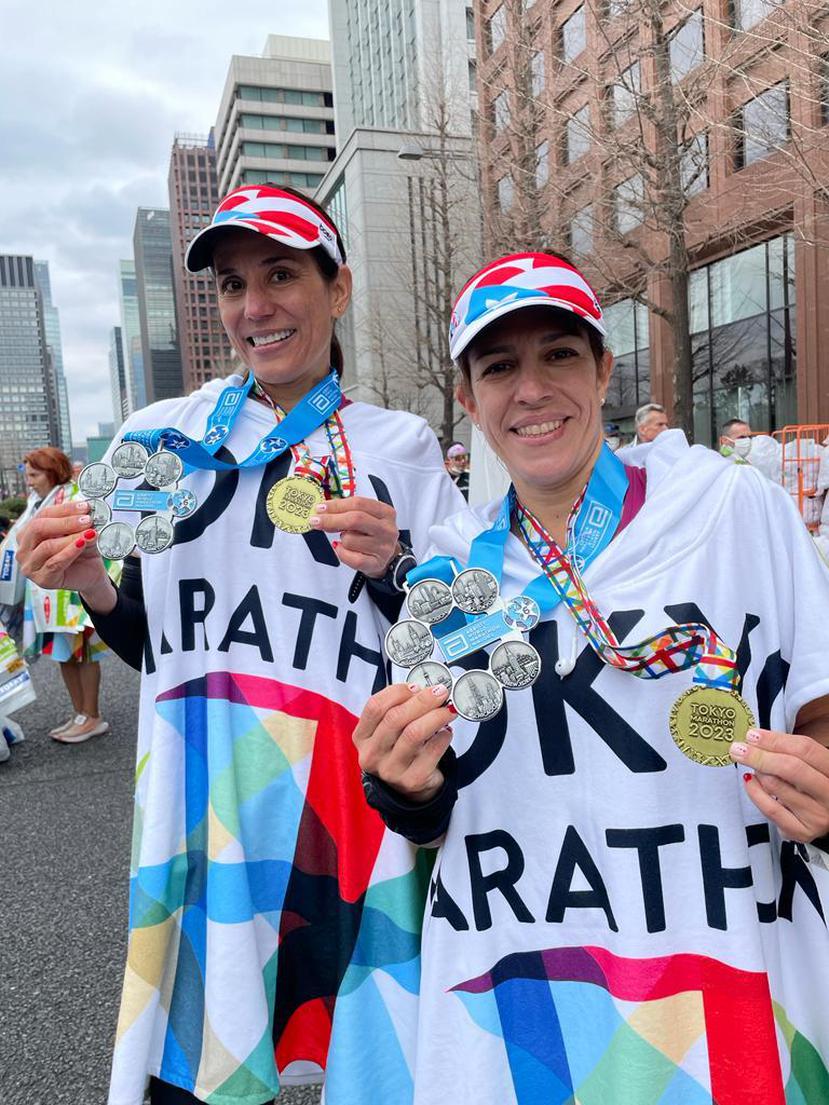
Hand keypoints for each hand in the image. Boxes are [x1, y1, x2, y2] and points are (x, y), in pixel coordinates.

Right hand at [15, 500, 112, 605]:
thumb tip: (84, 513)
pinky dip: (70, 552)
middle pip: (39, 528)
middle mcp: (24, 548)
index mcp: (29, 532)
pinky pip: (54, 563)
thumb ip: (78, 523)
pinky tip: (82, 544)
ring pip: (47, 546)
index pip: (43, 514)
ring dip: (70, 538)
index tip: (84, 507)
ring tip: (89, 533)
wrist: (90, 575)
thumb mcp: (80, 533)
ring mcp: (30, 566)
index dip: (64, 509)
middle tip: (87, 520)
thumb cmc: (82, 552)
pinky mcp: (42, 579)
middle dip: (65, 522)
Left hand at [309, 496, 398, 578]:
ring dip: (341, 539)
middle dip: (331, 519)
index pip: (358, 503)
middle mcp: (387, 529)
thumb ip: (347, 511)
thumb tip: (323, 511)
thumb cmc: (372, 535)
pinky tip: (342, 549)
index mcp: (385, 512)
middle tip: (316, 521)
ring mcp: (383, 547)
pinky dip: (342, 553)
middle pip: (355, 519)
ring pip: (350, 540)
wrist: (386, 557)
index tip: (320, 508)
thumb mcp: (366, 518)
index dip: (336, 505)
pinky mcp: (376, 563)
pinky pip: (351, 558)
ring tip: (346, 538)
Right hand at [353, 682, 455, 802]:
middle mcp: (372, 754)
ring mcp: (390, 770)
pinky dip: (443, 737)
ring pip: (414, 733)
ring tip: (448, 710)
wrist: (410, 786)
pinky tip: (447, 732)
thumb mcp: (390, 731)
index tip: (417, 686)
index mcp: (362, 737)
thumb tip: (426, 690)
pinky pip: (432, 751)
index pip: (375, 706)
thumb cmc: (400, 750)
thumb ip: (400, 709)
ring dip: (436, 716)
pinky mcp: (411, 780)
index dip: (398, 692)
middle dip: (422, 700)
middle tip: (440, 692)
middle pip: (396, 718)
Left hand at [730, 727, 828, 842]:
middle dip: (760, 756)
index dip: (775, 740)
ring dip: (758, 773)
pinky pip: (769, 808)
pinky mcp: (802, 832)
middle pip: (791, 768)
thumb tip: (755, 738)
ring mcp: (817, 815)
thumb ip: (789, 751)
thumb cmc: (812, 785)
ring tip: (754, 769)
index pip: (805, 749)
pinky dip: (754, 792)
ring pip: (776, 786)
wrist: (825, 818)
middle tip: (739, 749)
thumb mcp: (810, 765)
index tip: (752, 735)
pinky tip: (750, 782)